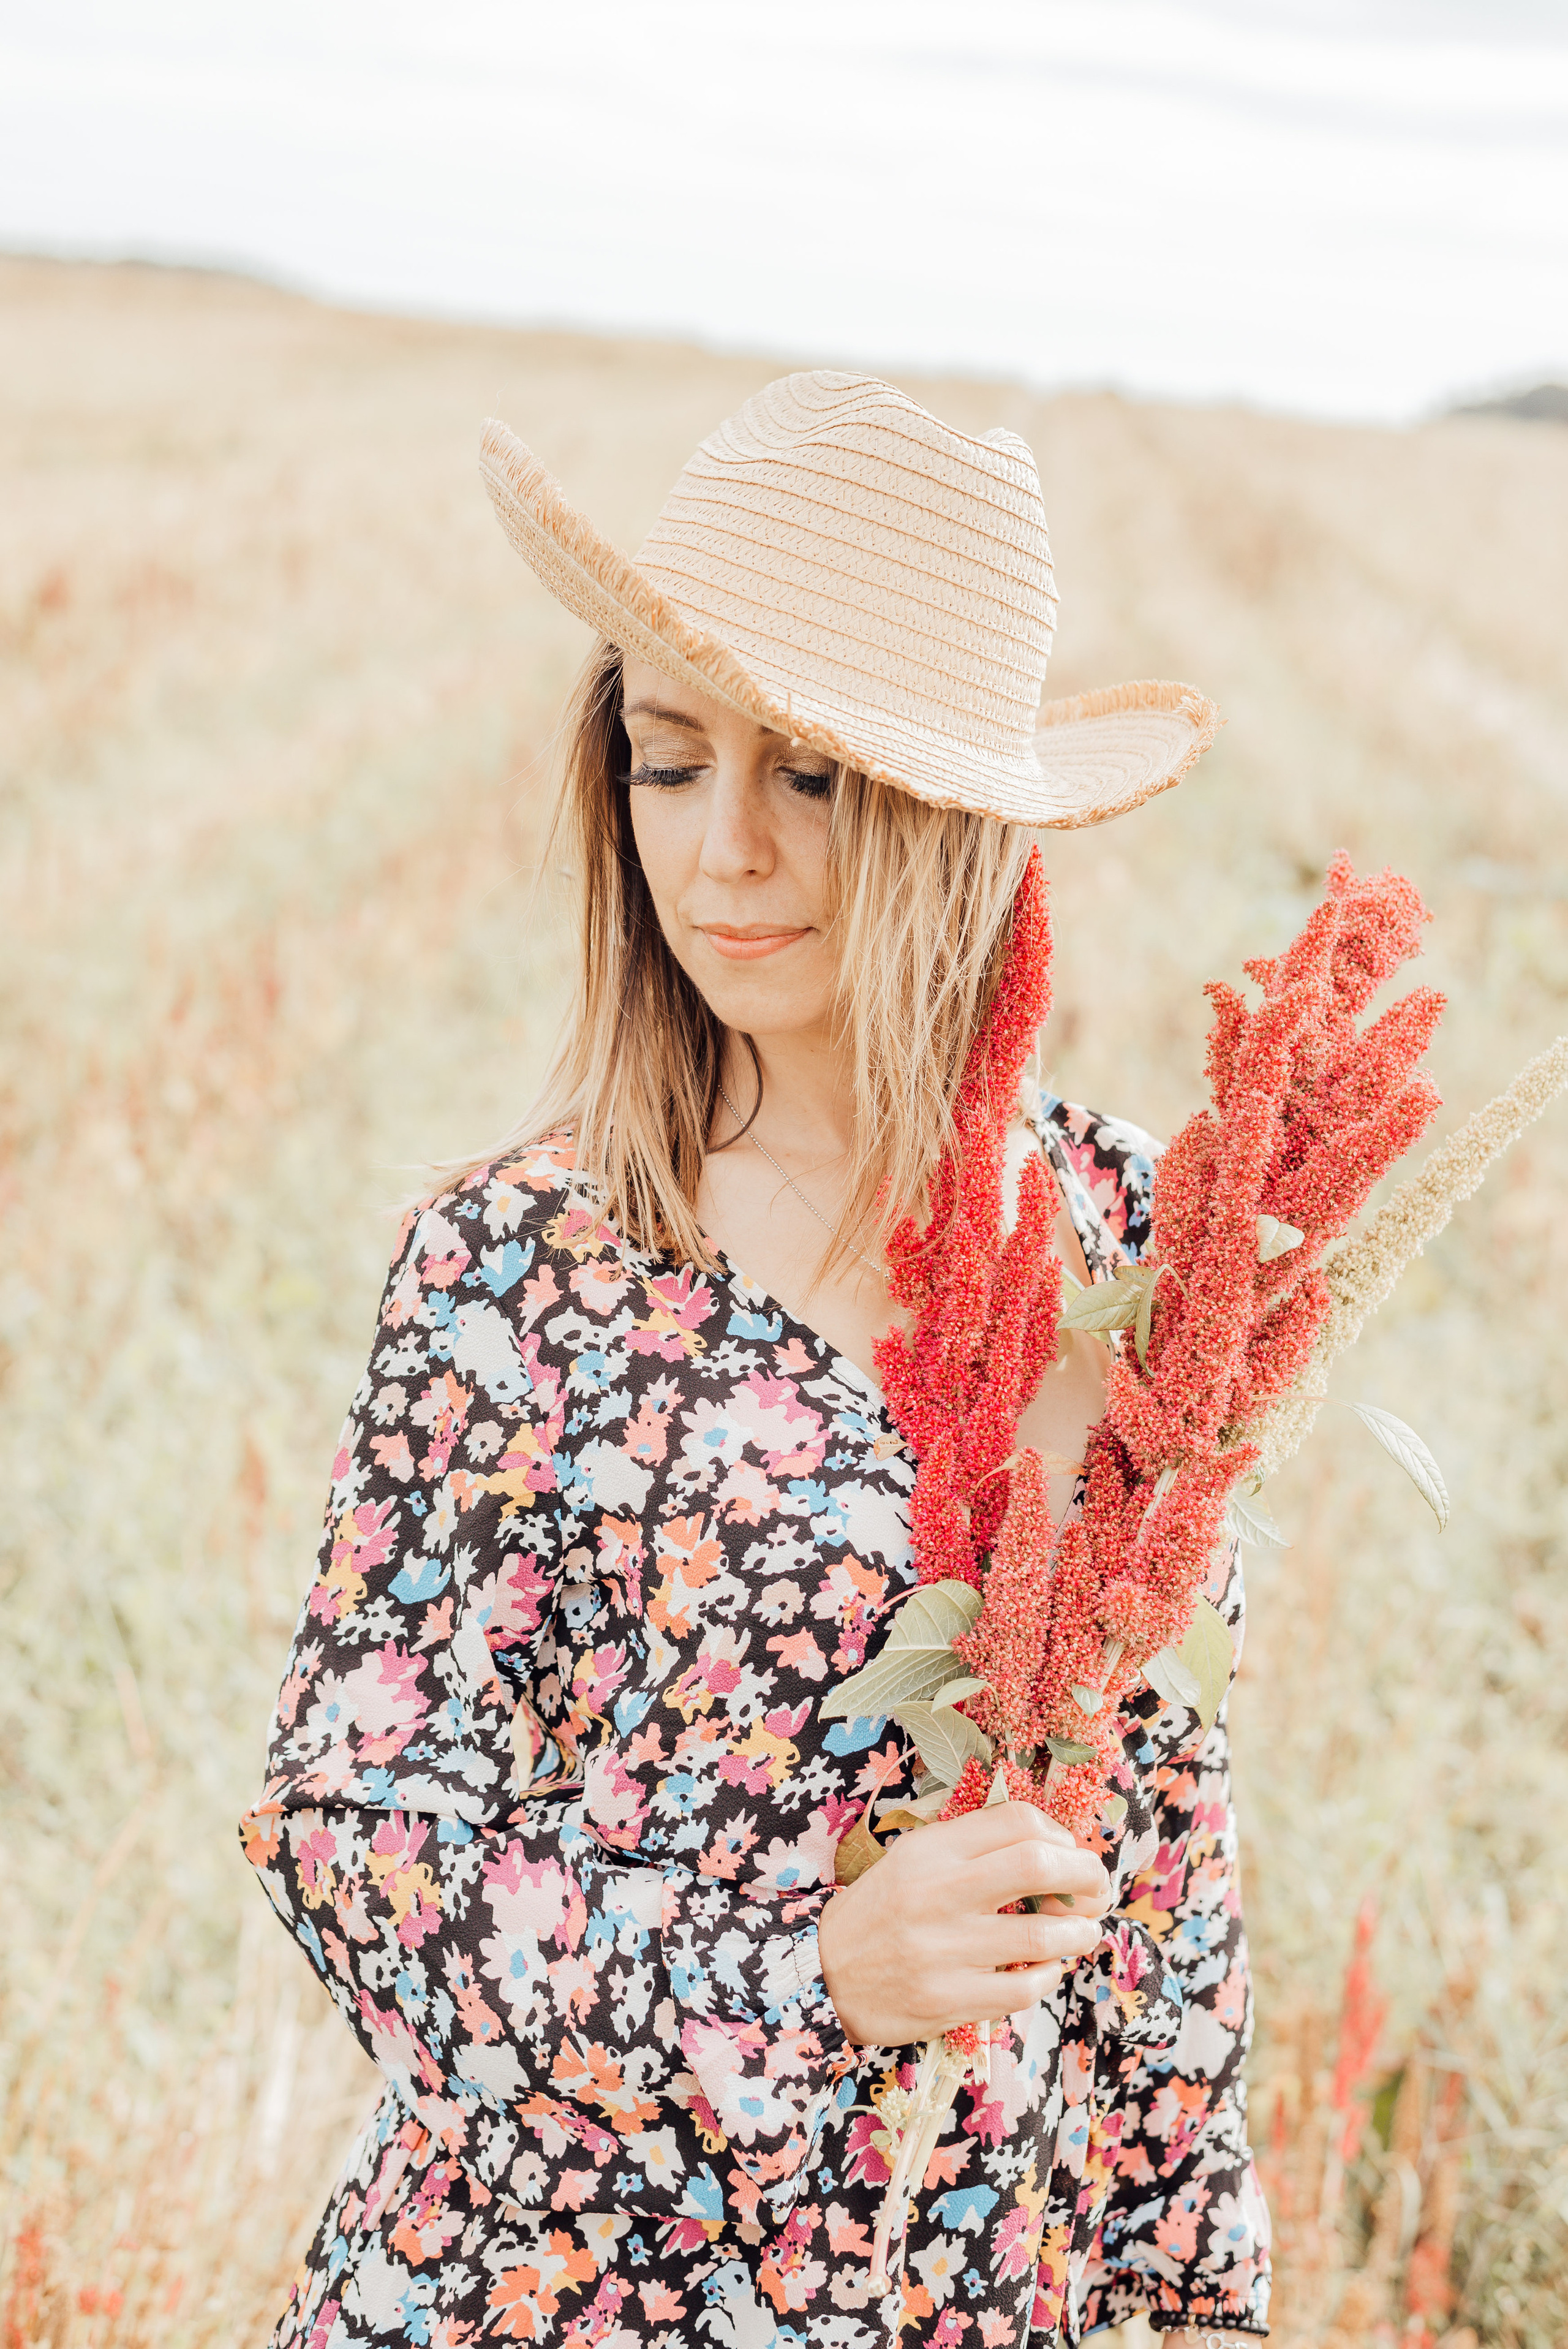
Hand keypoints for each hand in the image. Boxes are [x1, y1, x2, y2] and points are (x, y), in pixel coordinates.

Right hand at [817, 1800, 1110, 2046]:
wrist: (825, 1976)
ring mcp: (943, 1951)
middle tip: (1097, 1889)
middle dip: (1087, 1876)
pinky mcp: (947, 2001)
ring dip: (1079, 1933)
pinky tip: (1048, 1968)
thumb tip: (1054, 1847)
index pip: (1015, 1820)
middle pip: (1039, 1867)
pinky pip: (1023, 1988)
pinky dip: (1049, 1975)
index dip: (1059, 1835)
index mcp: (929, 1851)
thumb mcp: (913, 1859)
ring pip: (1043, 1934)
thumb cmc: (881, 1912)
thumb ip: (973, 1847)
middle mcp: (937, 1894)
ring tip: (1082, 1932)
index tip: (1068, 1854)